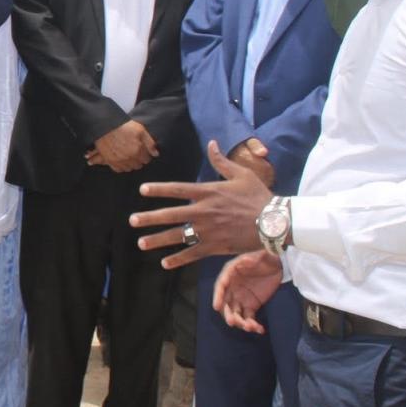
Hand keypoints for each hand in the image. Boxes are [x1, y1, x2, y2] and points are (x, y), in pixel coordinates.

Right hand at [85, 120, 158, 172]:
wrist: (106, 125)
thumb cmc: (123, 126)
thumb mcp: (140, 130)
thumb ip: (150, 143)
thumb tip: (156, 154)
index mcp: (137, 151)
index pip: (146, 160)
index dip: (145, 155)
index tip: (143, 151)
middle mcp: (129, 158)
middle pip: (138, 165)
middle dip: (139, 160)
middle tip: (136, 153)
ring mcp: (119, 161)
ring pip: (129, 168)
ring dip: (130, 164)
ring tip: (129, 156)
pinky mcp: (110, 161)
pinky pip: (119, 169)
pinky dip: (121, 166)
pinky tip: (122, 160)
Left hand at [130, 140, 271, 267]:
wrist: (273, 222)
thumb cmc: (258, 196)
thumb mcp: (241, 173)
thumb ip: (221, 161)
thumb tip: (211, 143)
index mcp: (209, 192)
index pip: (177, 189)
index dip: (158, 189)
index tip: (142, 190)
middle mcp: (204, 211)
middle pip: (171, 215)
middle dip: (149, 218)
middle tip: (132, 221)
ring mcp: (208, 230)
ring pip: (177, 236)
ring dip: (157, 240)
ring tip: (141, 243)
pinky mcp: (215, 246)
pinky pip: (192, 253)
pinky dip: (178, 259)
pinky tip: (164, 263)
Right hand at [213, 250, 283, 332]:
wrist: (280, 266)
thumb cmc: (266, 258)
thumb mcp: (259, 255)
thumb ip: (251, 258)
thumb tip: (244, 260)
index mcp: (231, 274)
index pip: (221, 286)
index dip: (218, 296)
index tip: (216, 306)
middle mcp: (233, 288)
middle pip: (226, 304)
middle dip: (228, 314)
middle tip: (232, 322)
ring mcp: (242, 298)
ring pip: (237, 314)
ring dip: (241, 322)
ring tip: (250, 327)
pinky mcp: (252, 306)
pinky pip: (249, 318)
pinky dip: (253, 325)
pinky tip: (260, 329)